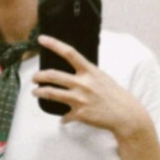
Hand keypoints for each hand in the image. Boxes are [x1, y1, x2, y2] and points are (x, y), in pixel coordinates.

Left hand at [31, 34, 148, 136]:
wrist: (125, 115)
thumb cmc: (114, 95)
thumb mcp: (102, 78)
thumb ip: (87, 74)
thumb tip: (73, 75)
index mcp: (89, 71)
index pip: (69, 53)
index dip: (53, 44)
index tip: (41, 39)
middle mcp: (82, 83)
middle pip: (53, 75)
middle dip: (39, 76)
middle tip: (34, 77)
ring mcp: (80, 99)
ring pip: (51, 93)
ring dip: (40, 92)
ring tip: (35, 92)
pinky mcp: (79, 114)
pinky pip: (65, 116)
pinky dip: (63, 119)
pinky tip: (63, 120)